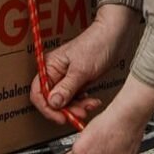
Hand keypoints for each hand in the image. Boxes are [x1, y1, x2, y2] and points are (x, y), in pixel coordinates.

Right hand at [30, 3, 140, 124]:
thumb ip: (66, 88)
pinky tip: (92, 101)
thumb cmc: (97, 45)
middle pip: (51, 100)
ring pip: (64, 102)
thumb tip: (53, 103)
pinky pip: (75, 98)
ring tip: (90, 105)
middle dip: (66, 109)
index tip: (61, 117)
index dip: (47, 108)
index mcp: (50, 66)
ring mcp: (66, 78)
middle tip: (80, 113)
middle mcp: (55, 73)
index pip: (38, 93)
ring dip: (77, 107)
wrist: (115, 37)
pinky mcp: (77, 81)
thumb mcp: (81, 70)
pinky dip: (83, 103)